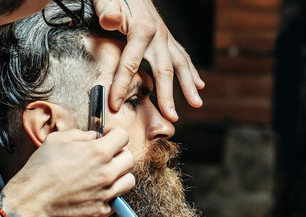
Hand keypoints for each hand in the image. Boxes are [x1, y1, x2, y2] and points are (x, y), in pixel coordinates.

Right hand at [0, 127, 133, 216]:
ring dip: (121, 174)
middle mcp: (107, 173)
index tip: (108, 136)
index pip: (123, 136)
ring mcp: (106, 193)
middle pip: (130, 158)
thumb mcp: (57, 140)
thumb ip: (81, 135)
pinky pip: (117, 200)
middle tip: (108, 155)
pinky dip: (111, 194)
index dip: (115, 133)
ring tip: (107, 173)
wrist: (32, 199)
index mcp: (98, 152)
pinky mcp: (101, 210)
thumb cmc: (40, 170)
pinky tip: (98, 190)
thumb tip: (93, 136)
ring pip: (129, 180)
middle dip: (120, 153)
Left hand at [93, 0, 204, 120]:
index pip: (130, 63)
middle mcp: (158, 35)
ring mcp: (165, 37)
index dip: (121, 85)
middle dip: (167, 96)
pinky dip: (192, 72)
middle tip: (172, 116)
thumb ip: (108, 11)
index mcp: (141, 29)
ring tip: (197, 104)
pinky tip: (199, 85)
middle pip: (164, 70)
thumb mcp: (106, 0)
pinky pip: (182, 57)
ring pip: (180, 65)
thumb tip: (110, 21)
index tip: (115, 104)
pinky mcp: (167, 39)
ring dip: (189, 86)